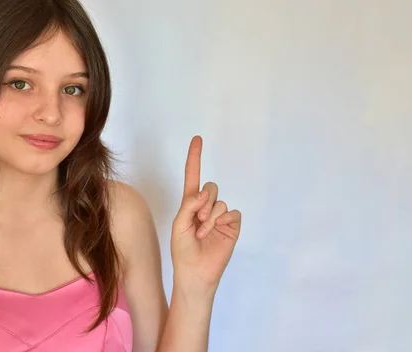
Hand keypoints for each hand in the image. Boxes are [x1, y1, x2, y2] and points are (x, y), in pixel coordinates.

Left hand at [170, 135, 241, 293]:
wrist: (195, 272)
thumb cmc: (183, 249)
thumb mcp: (179, 224)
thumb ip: (189, 205)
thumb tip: (204, 192)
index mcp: (190, 204)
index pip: (194, 176)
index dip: (195, 158)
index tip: (197, 139)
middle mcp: (206, 206)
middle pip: (210, 187)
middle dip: (203, 201)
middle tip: (197, 219)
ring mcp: (220, 216)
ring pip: (220, 201)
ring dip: (209, 216)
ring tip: (202, 232)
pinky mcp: (232, 225)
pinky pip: (232, 213)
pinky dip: (221, 220)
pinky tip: (215, 231)